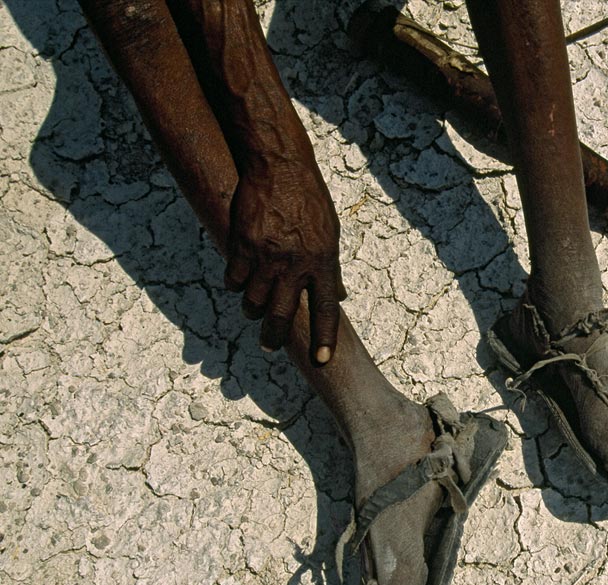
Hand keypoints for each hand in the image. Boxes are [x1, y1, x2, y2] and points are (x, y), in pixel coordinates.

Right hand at [225, 158, 343, 363]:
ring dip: (253, 309)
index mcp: (323, 262)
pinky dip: (235, 284)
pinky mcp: (242, 246)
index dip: (324, 338)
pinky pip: (234, 280)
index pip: (326, 309)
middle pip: (283, 315)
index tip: (321, 361)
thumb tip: (339, 296)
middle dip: (274, 337)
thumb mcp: (331, 233)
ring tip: (253, 308)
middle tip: (269, 346)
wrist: (279, 166)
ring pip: (254, 302)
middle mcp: (296, 264)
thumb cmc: (309, 199)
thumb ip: (332, 267)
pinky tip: (239, 279)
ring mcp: (267, 256)